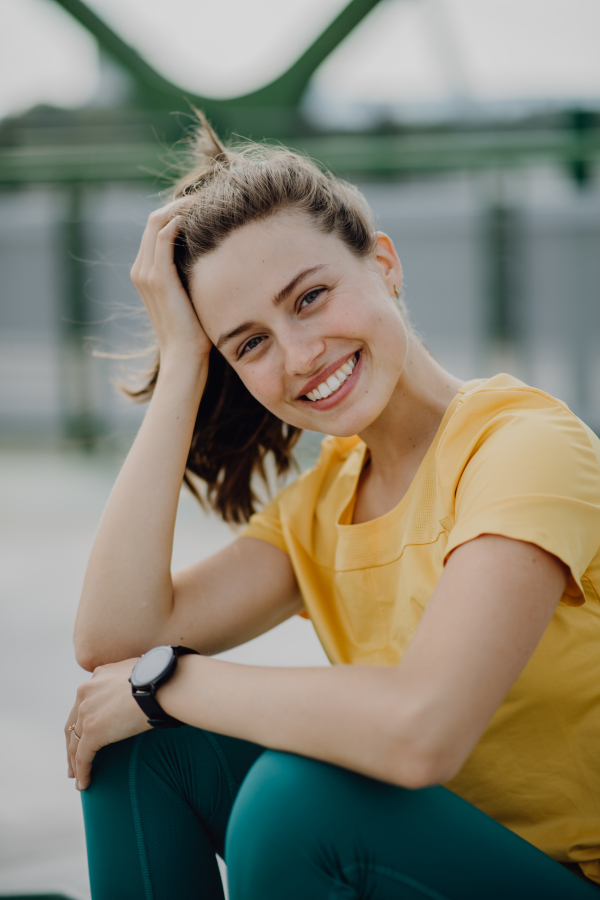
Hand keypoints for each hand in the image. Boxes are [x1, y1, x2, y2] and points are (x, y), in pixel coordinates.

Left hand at [65, 658, 150, 789]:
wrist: (163, 684)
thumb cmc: (161, 679)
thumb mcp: (140, 672)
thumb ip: (131, 681)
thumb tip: (143, 687)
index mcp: (98, 676)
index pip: (84, 702)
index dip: (82, 720)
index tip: (83, 733)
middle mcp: (87, 691)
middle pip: (73, 723)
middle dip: (72, 743)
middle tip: (73, 761)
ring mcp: (87, 711)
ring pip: (74, 742)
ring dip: (74, 762)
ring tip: (77, 777)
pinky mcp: (92, 730)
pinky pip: (83, 756)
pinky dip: (82, 772)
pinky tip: (84, 784)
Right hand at [130, 203, 211, 364]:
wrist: (185, 359)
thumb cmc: (196, 332)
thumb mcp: (194, 296)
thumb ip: (194, 275)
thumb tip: (217, 254)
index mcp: (146, 273)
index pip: (157, 226)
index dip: (179, 211)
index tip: (207, 207)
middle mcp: (140, 269)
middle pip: (155, 218)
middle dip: (182, 204)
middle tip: (210, 198)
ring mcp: (146, 273)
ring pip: (157, 220)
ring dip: (183, 207)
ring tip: (209, 202)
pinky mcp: (158, 278)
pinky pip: (164, 235)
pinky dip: (181, 220)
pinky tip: (204, 219)